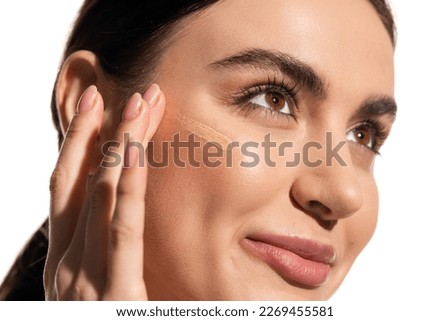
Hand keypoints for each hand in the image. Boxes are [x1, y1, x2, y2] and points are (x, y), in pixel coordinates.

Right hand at [44, 84, 164, 299]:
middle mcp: (67, 263)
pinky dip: (130, 187)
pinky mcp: (113, 293)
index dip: (83, 146)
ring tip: (133, 104)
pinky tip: (137, 152)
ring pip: (100, 195)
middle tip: (113, 90)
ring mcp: (83, 277)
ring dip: (118, 144)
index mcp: (66, 262)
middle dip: (94, 133)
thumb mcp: (99, 291)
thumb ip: (104, 258)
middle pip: (79, 182)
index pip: (72, 190)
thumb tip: (117, 222)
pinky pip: (123, 229)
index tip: (102, 110)